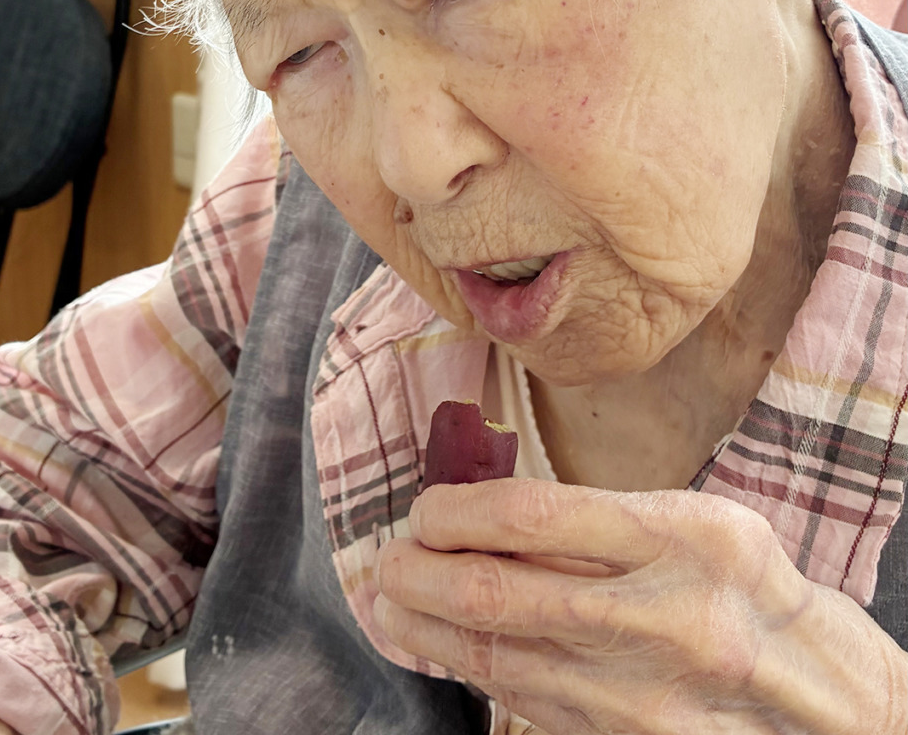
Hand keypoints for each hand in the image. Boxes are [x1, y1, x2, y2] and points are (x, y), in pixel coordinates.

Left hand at [373, 479, 907, 733]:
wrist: (825, 703)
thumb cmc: (751, 588)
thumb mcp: (697, 523)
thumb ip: (599, 519)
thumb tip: (489, 514)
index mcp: (684, 538)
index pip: (533, 515)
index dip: (458, 510)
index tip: (425, 508)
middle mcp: (663, 617)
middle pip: (500, 593)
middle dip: (420, 574)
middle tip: (386, 559)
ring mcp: (642, 693)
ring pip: (499, 654)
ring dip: (425, 627)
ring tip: (386, 602)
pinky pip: (523, 698)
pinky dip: (468, 667)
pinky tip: (435, 646)